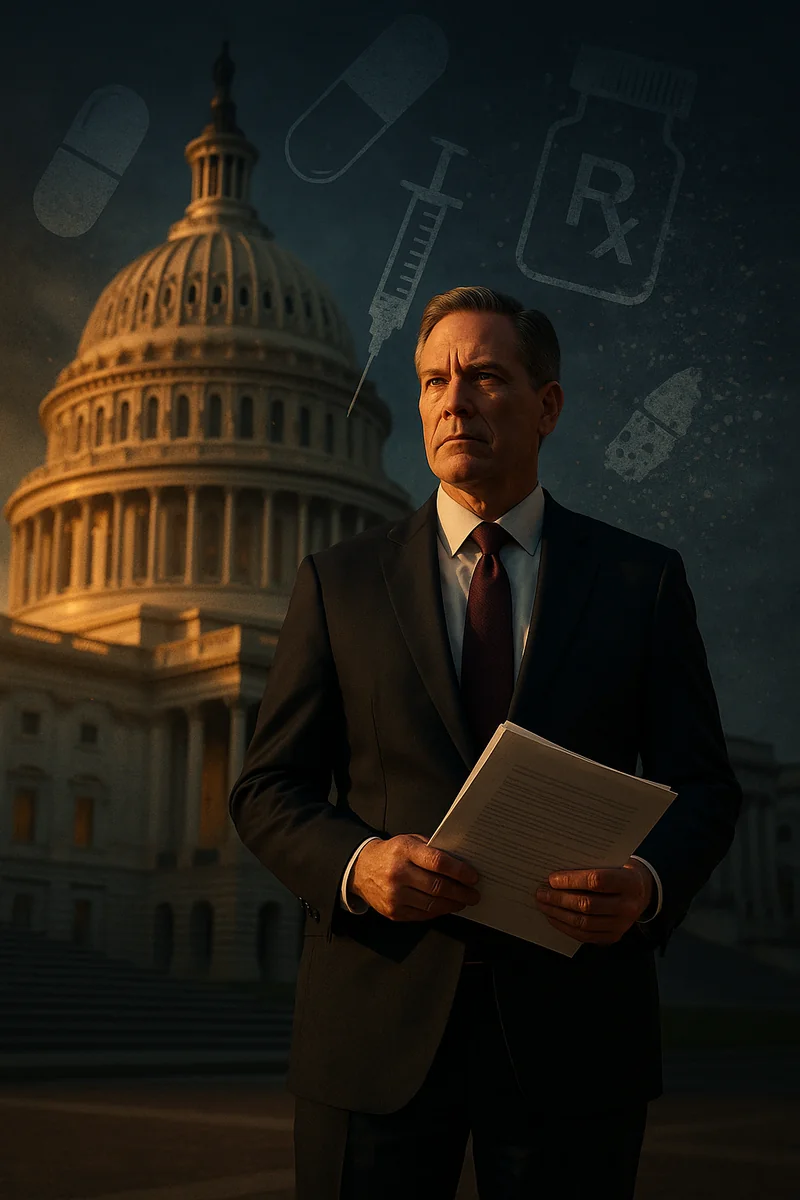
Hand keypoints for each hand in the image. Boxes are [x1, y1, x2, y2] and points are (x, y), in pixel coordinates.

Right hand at [351, 833, 480, 921]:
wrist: (361, 869)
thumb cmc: (392, 853)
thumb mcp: (409, 841)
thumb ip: (432, 850)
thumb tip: (461, 863)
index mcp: (404, 851)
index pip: (438, 862)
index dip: (459, 871)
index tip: (473, 876)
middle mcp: (398, 873)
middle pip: (437, 886)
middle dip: (461, 892)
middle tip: (474, 893)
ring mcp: (394, 895)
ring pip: (432, 904)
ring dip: (453, 904)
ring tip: (463, 901)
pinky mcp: (393, 911)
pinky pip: (422, 915)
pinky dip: (438, 911)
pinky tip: (447, 906)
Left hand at [534, 859, 653, 945]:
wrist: (642, 891)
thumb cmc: (619, 871)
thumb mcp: (612, 862)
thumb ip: (589, 866)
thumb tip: (555, 874)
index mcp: (629, 882)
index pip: (597, 881)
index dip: (571, 880)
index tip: (552, 879)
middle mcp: (628, 906)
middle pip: (587, 905)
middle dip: (559, 899)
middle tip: (541, 893)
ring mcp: (622, 924)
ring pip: (584, 923)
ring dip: (558, 914)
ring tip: (543, 905)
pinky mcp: (613, 936)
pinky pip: (585, 936)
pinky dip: (566, 927)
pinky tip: (554, 917)